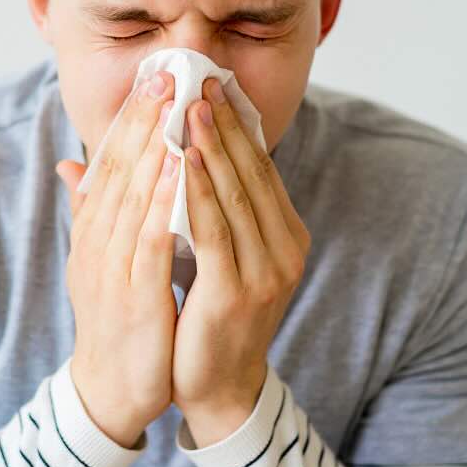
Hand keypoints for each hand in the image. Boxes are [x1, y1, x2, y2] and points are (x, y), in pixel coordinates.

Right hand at [55, 71, 181, 447]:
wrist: (109, 388)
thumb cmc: (112, 319)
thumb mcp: (96, 259)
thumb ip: (88, 212)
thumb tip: (70, 165)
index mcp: (91, 232)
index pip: (108, 164)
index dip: (129, 120)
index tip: (151, 79)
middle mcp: (95, 243)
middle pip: (118, 171)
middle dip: (142, 120)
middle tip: (164, 74)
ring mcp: (111, 268)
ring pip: (133, 197)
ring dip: (154, 149)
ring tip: (175, 107)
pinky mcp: (134, 295)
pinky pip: (150, 240)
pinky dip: (165, 202)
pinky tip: (185, 171)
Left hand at [172, 77, 311, 447]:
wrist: (215, 387)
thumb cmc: (209, 317)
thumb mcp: (213, 255)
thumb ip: (206, 206)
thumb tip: (183, 155)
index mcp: (284, 236)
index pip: (259, 169)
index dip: (237, 125)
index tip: (212, 84)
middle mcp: (285, 249)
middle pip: (252, 173)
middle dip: (224, 124)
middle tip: (200, 80)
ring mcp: (267, 272)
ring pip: (235, 195)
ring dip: (211, 148)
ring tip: (189, 107)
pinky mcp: (238, 291)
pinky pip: (214, 231)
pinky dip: (198, 191)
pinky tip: (181, 160)